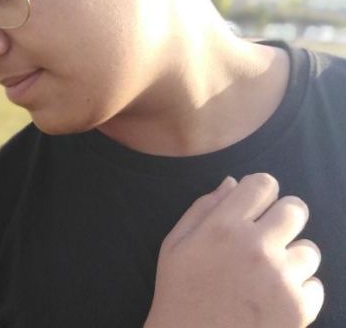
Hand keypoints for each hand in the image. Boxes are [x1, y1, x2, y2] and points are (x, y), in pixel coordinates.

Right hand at [145, 173, 323, 327]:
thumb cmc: (179, 292)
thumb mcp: (175, 243)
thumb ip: (203, 207)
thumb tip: (233, 183)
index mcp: (223, 225)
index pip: (263, 184)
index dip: (261, 191)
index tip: (256, 206)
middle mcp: (256, 246)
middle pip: (295, 209)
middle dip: (284, 216)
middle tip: (270, 234)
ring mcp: (280, 278)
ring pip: (310, 249)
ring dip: (293, 257)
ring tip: (270, 273)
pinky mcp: (298, 309)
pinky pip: (316, 285)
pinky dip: (300, 290)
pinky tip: (275, 297)